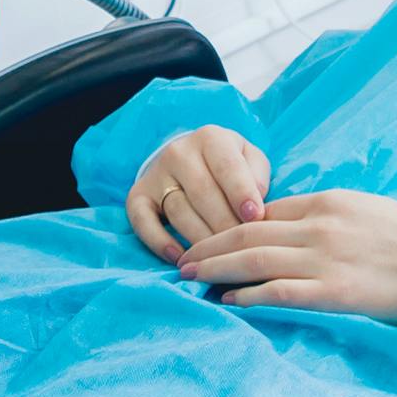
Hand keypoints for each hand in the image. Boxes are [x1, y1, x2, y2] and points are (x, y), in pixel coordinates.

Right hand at [125, 125, 268, 263]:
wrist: (188, 158)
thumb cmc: (229, 165)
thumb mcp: (250, 159)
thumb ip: (258, 177)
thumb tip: (255, 208)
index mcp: (211, 138)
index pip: (227, 166)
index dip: (241, 193)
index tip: (256, 217)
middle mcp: (179, 152)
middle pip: (202, 193)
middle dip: (225, 223)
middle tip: (242, 247)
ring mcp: (156, 174)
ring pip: (178, 211)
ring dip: (200, 238)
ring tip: (220, 257)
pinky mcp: (137, 196)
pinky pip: (143, 221)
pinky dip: (159, 242)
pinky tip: (179, 258)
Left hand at [176, 190, 396, 325]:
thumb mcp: (364, 211)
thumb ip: (324, 217)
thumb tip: (282, 228)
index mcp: (327, 202)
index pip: (263, 212)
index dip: (227, 225)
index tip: (204, 238)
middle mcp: (320, 227)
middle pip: (248, 233)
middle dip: (209, 245)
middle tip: (181, 259)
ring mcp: (326, 260)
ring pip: (255, 261)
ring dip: (217, 268)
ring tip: (191, 278)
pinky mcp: (336, 293)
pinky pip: (280, 293)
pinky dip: (249, 296)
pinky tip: (229, 301)